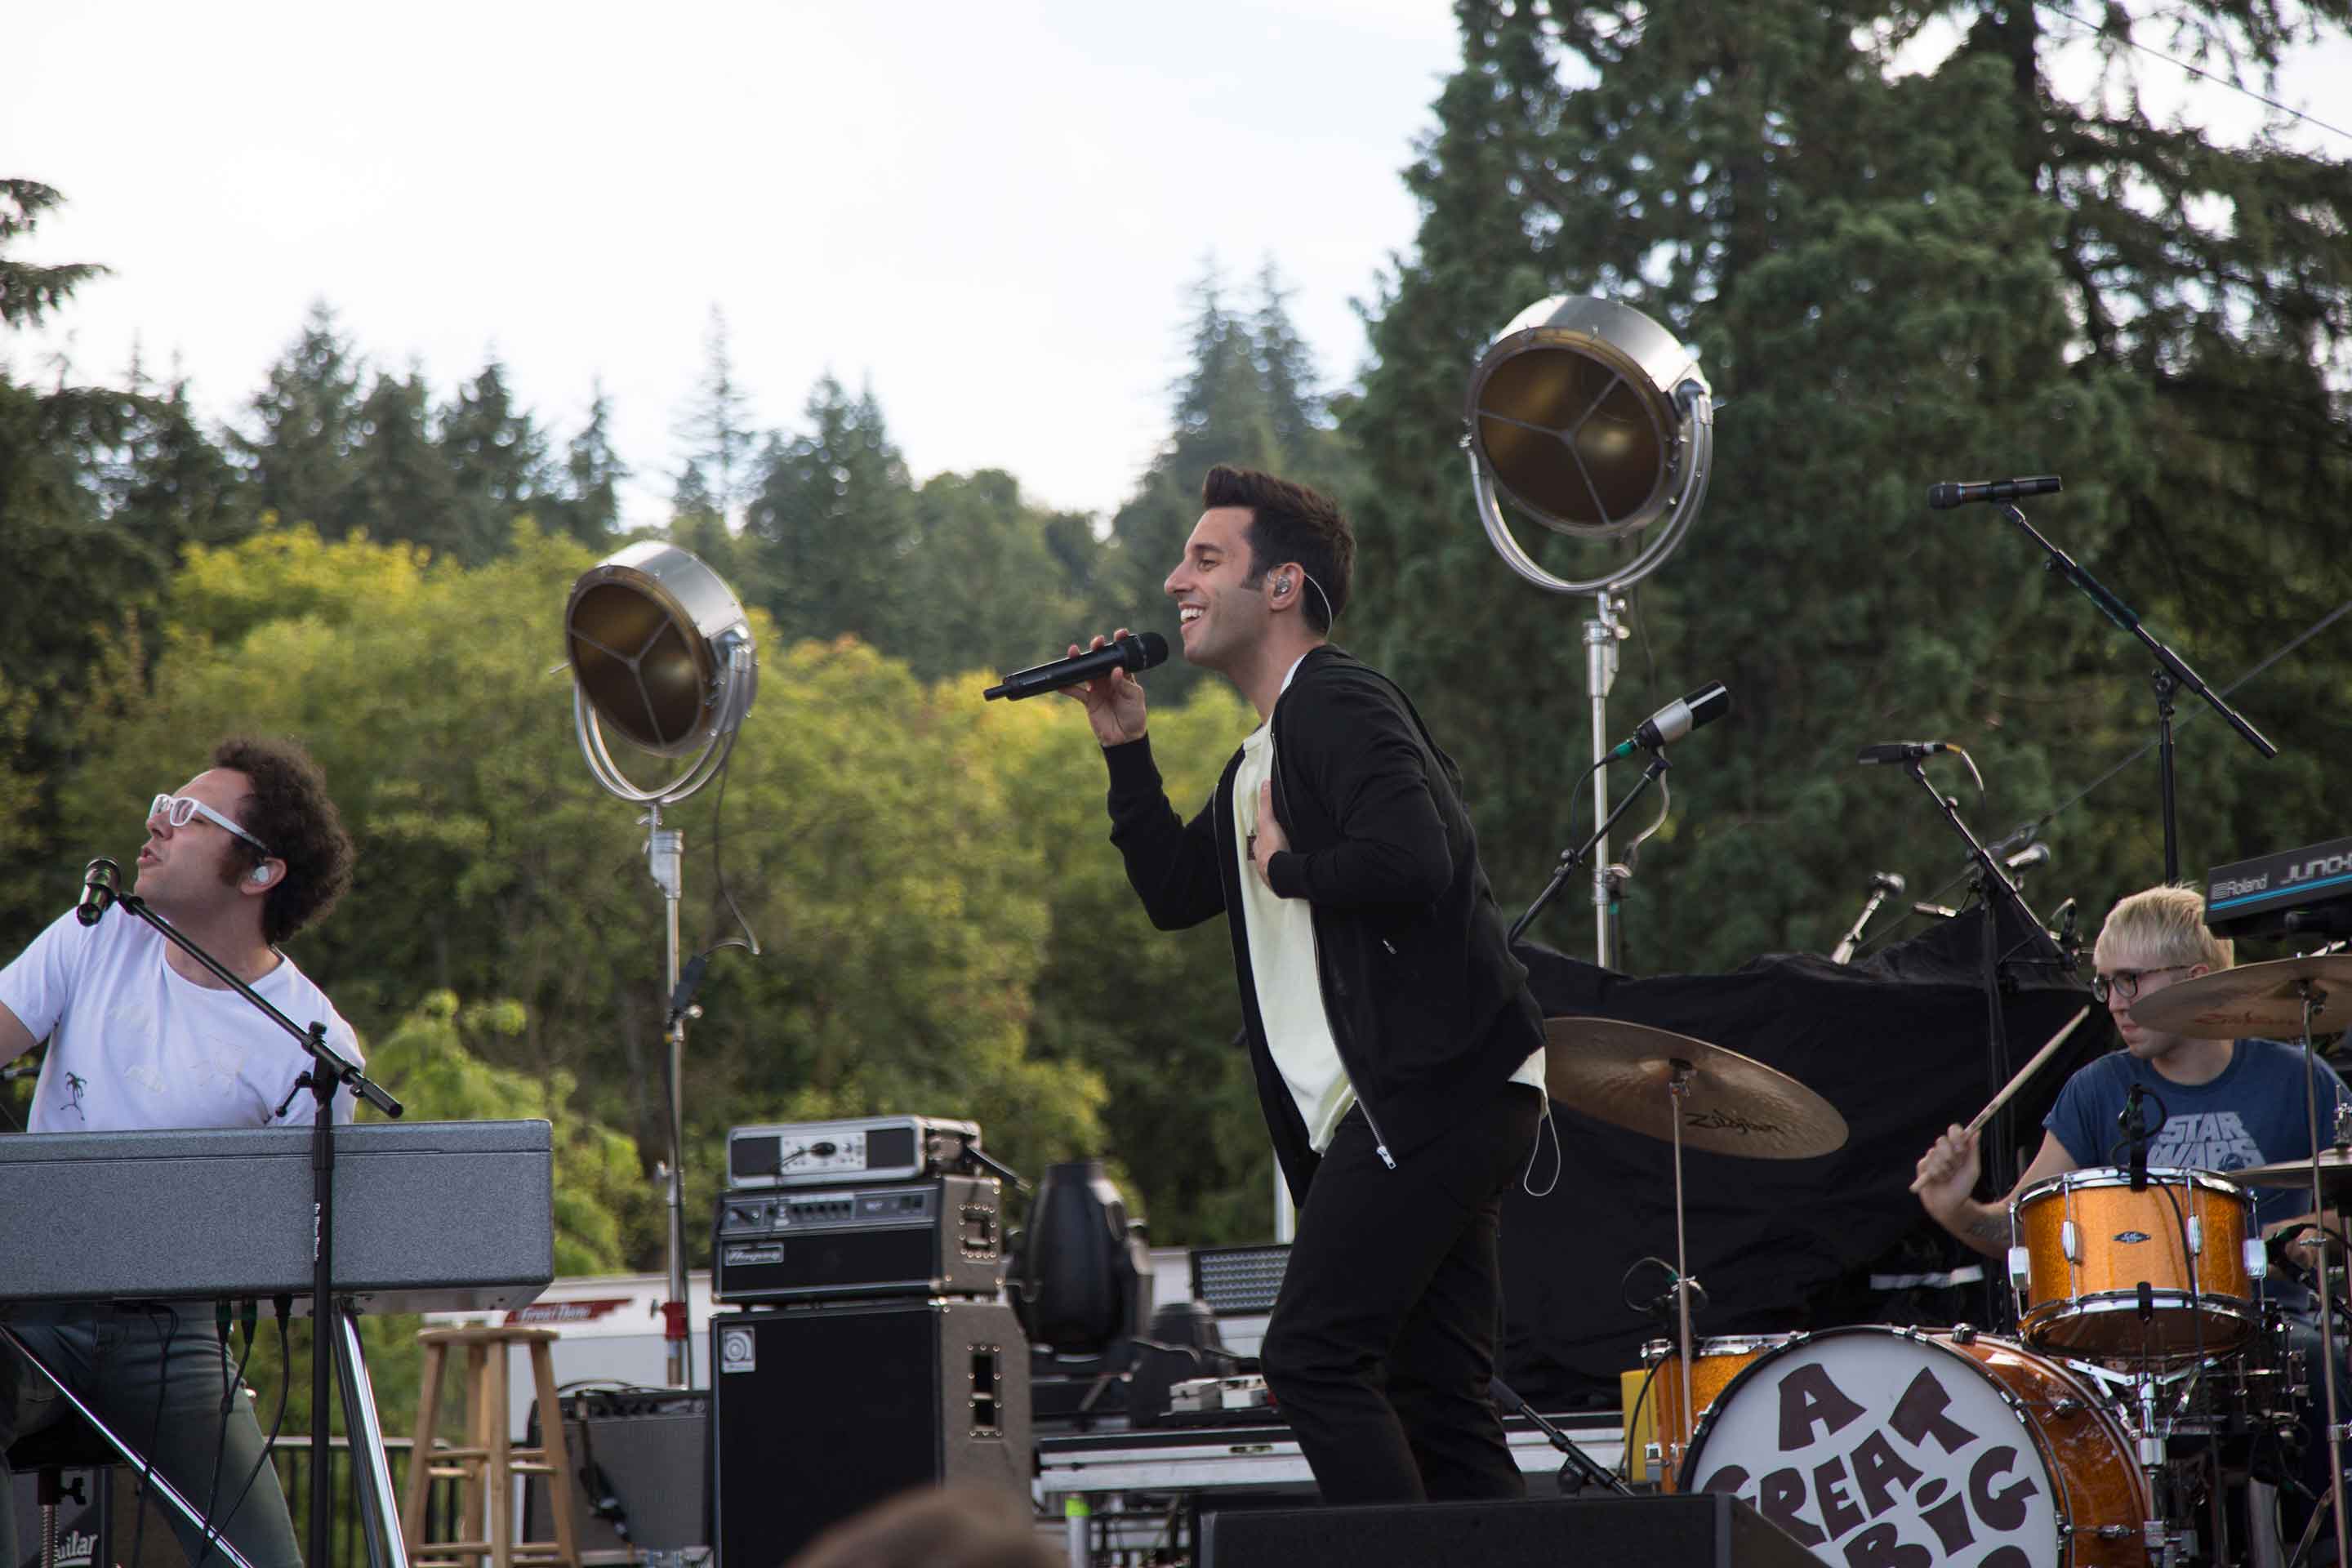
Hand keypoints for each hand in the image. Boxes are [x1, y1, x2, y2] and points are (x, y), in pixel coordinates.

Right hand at [1059, 628, 1147, 746]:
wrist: (1124, 739)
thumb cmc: (1134, 716)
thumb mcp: (1134, 698)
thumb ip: (1124, 684)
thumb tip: (1115, 670)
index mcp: (1124, 675)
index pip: (1121, 656)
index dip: (1120, 644)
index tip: (1120, 633)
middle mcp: (1109, 679)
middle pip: (1100, 660)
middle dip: (1097, 649)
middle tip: (1097, 642)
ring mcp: (1098, 689)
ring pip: (1085, 672)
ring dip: (1078, 663)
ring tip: (1073, 651)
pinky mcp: (1088, 701)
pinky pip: (1076, 691)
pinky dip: (1067, 687)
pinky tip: (1060, 682)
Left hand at [1249, 779, 1287, 888]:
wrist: (1280, 872)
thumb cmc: (1272, 849)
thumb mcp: (1268, 820)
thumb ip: (1266, 803)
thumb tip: (1265, 785)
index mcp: (1260, 846)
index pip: (1261, 837)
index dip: (1267, 832)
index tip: (1274, 829)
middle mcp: (1264, 860)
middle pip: (1268, 852)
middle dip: (1275, 848)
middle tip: (1285, 844)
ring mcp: (1273, 872)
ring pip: (1277, 864)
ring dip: (1284, 861)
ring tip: (1294, 856)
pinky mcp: (1284, 880)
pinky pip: (1288, 874)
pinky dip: (1292, 871)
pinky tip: (1299, 869)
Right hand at [1909, 1122, 1981, 1220]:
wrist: (1949, 1204)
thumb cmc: (1963, 1187)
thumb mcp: (1972, 1169)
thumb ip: (1973, 1150)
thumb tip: (1977, 1131)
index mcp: (1957, 1148)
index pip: (1953, 1129)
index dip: (1956, 1135)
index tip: (1961, 1146)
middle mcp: (1944, 1150)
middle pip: (1942, 1140)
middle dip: (1951, 1155)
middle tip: (1956, 1167)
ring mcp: (1932, 1157)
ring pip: (1935, 1153)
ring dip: (1945, 1168)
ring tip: (1947, 1177)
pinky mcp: (1922, 1165)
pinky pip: (1928, 1163)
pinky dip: (1936, 1173)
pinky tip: (1938, 1180)